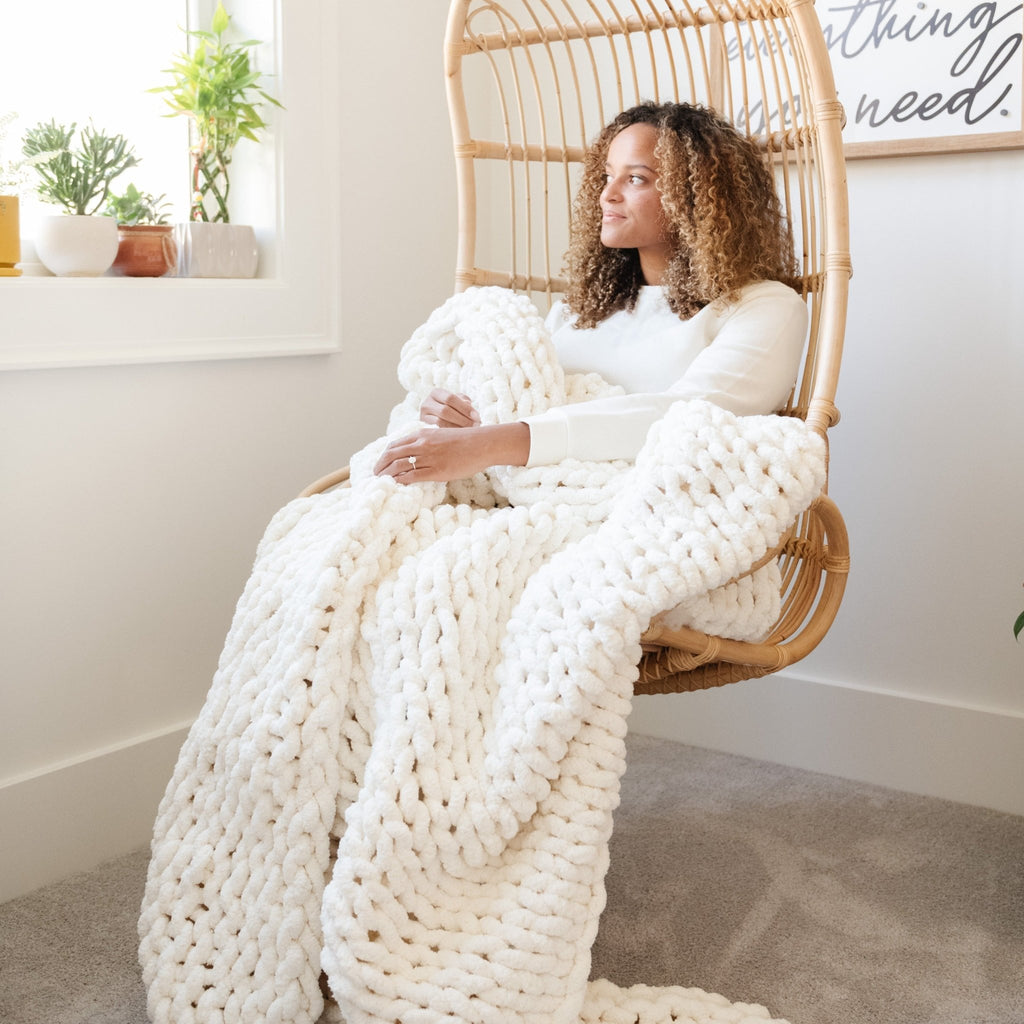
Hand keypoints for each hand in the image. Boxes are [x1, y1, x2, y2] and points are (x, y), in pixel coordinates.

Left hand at [373, 423, 529, 483]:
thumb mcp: (441, 436)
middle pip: (391, 455)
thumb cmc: (464, 441)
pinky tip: (396, 486)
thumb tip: (417, 452)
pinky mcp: (436, 471)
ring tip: (382, 482)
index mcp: (421, 434)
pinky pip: (412, 476)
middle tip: (375, 475)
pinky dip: (400, 481)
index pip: (394, 445)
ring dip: (387, 475)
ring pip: (398, 466)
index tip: (380, 464)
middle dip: (380, 466)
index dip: (384, 456)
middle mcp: (421, 444)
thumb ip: (427, 442)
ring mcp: (428, 457)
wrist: (481, 444)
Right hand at [419, 389, 480, 427]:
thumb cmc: (451, 406)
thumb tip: (469, 406)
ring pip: (440, 421)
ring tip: (469, 430)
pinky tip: (460, 434)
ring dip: (457, 427)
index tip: (477, 416)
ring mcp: (424, 414)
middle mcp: (427, 402)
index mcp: (437, 392)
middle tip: (475, 426)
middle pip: (445, 411)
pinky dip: (450, 432)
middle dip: (462, 419)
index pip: (451, 398)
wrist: (435, 414)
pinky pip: (438, 429)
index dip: (464, 408)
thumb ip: (464, 402)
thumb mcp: (458, 400)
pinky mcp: (424, 425)